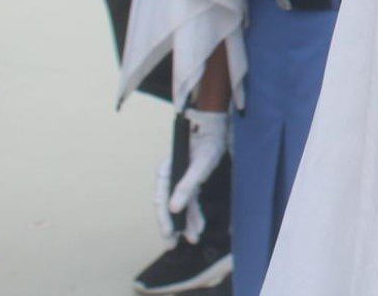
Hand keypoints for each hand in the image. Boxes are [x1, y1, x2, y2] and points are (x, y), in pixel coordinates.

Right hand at [154, 109, 227, 240]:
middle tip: (171, 245)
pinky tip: (197, 228)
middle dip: (170, 226)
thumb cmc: (208, 143)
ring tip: (192, 239)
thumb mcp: (201, 164)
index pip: (161, 197)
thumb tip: (174, 208)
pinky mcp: (189, 184)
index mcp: (166, 169)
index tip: (169, 233)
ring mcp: (178, 181)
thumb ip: (187, 185)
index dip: (163, 217)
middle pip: (166, 205)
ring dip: (184, 224)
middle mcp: (169, 176)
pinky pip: (189, 203)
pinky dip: (193, 215)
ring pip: (179, 207)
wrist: (217, 132)